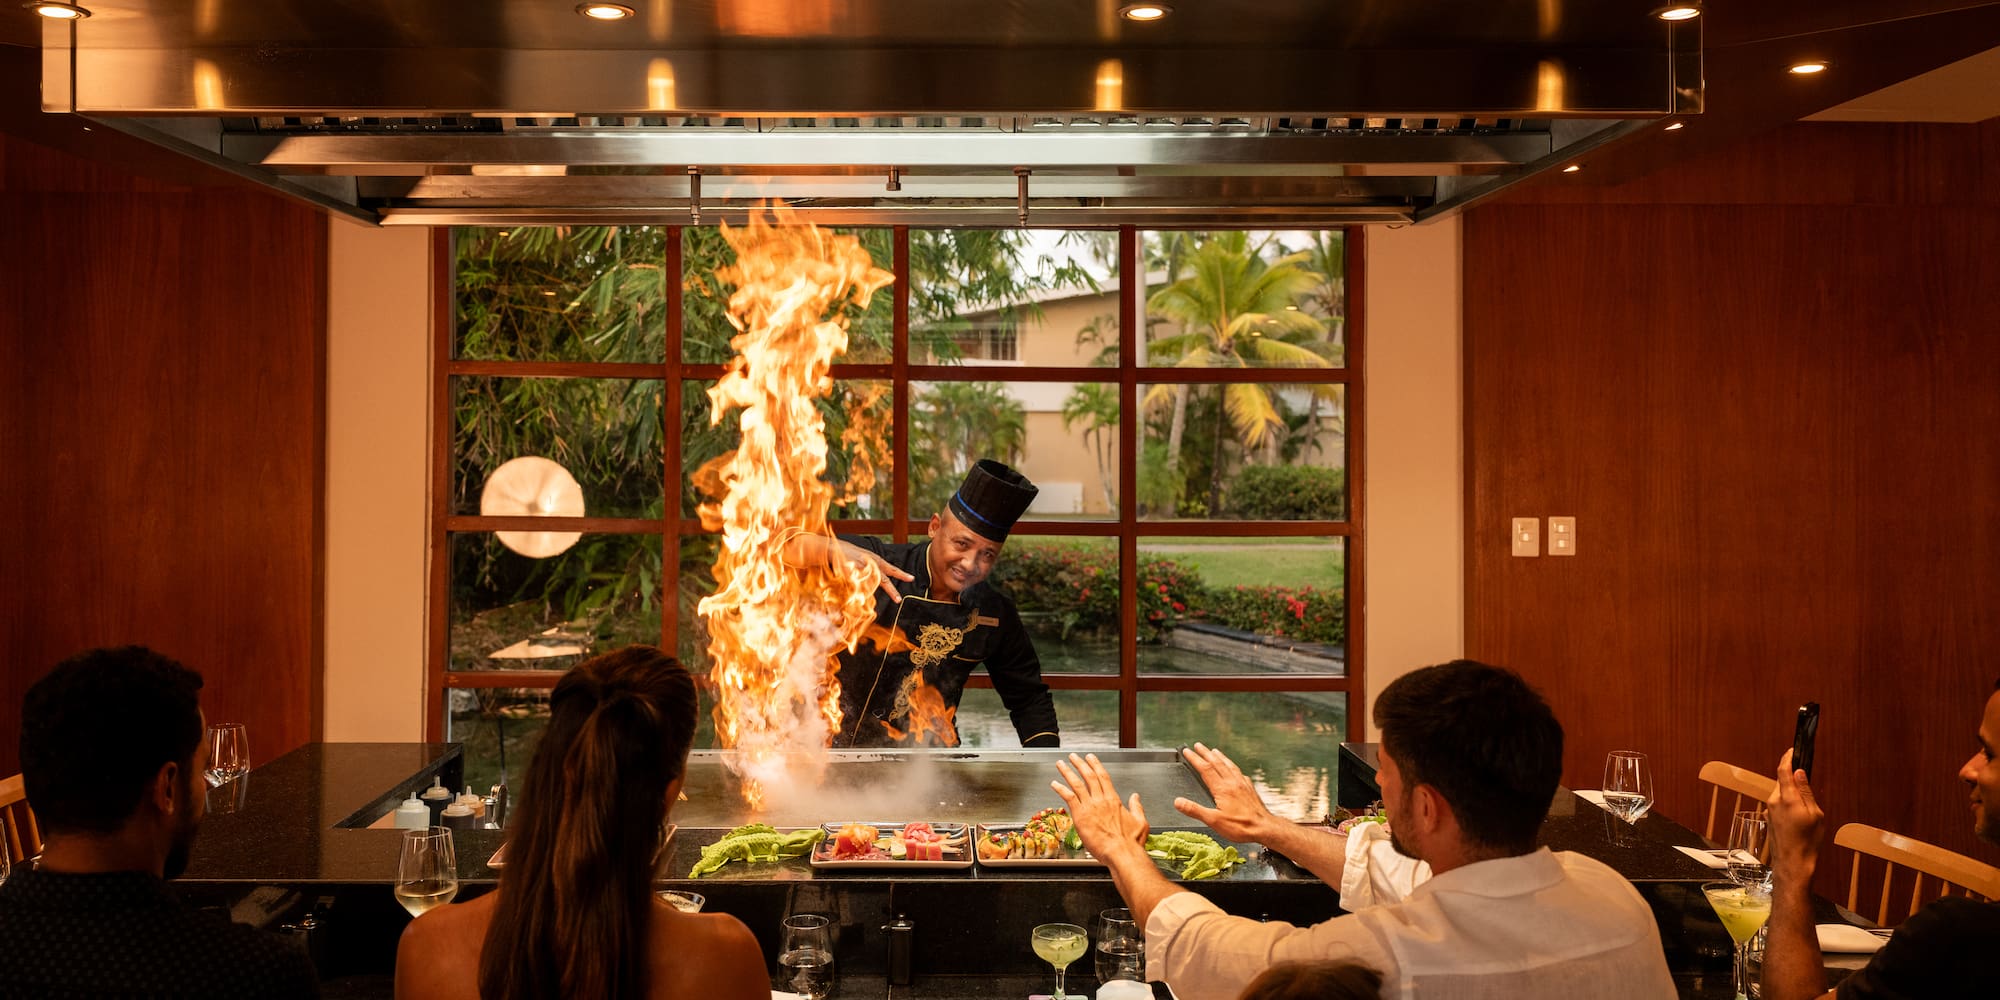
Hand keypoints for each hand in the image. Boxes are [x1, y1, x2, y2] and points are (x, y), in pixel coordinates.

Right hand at [841, 542, 912, 602]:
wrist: (837, 549)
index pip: (892, 569)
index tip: (911, 578)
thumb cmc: (854, 555)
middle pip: (883, 580)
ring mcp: (862, 568)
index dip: (901, 574)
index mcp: (877, 561)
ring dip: (869, 592)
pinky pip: (858, 584)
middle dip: (892, 591)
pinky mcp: (852, 572)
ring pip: (871, 584)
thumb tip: (885, 580)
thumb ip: (877, 569)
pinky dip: (859, 588)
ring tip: (866, 597)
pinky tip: (857, 590)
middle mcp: (871, 564)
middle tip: (898, 600)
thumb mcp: (868, 559)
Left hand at [1053, 753, 1150, 857]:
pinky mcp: (1080, 816)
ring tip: (1060, 764)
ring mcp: (1090, 807)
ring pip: (1077, 784)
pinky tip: (1054, 784)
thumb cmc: (1131, 842)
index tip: (1090, 758)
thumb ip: (1137, 807)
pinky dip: (1060, 789)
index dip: (1096, 765)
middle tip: (1073, 757)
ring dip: (1067, 772)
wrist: (1122, 853)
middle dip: (1080, 764)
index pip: (1103, 777)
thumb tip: (1136, 797)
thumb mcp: (1140, 821)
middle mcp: (1101, 800)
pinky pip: (1069, 798)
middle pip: (1089, 776)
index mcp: (1114, 800)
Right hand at [1173, 743, 1278, 843]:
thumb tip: (1178, 802)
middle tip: (1198, 745)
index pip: (1205, 769)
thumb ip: (1194, 810)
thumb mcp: (1213, 821)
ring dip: (1220, 756)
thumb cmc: (1241, 826)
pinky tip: (1234, 769)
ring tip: (1215, 751)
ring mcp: (1243, 784)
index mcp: (1222, 788)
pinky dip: (1233, 767)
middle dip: (1206, 752)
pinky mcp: (1250, 789)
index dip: (1195, 758)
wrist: (1264, 828)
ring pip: (1229, 765)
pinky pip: (1239, 773)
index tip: (1187, 751)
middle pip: (1217, 763)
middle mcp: (1232, 782)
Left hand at [1767, 748, 1823, 882]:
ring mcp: (1769, 810)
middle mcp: (1773, 801)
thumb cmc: (1807, 841)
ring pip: (1780, 792)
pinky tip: (1799, 816)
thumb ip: (1805, 792)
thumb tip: (1799, 773)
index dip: (1787, 757)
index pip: (1783, 770)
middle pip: (1781, 781)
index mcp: (1786, 798)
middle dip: (1792, 777)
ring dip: (1791, 792)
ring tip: (1807, 805)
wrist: (1792, 863)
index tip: (1793, 750)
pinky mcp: (1768, 818)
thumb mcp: (1815, 815)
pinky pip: (1778, 803)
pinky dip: (1788, 802)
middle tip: (1806, 778)